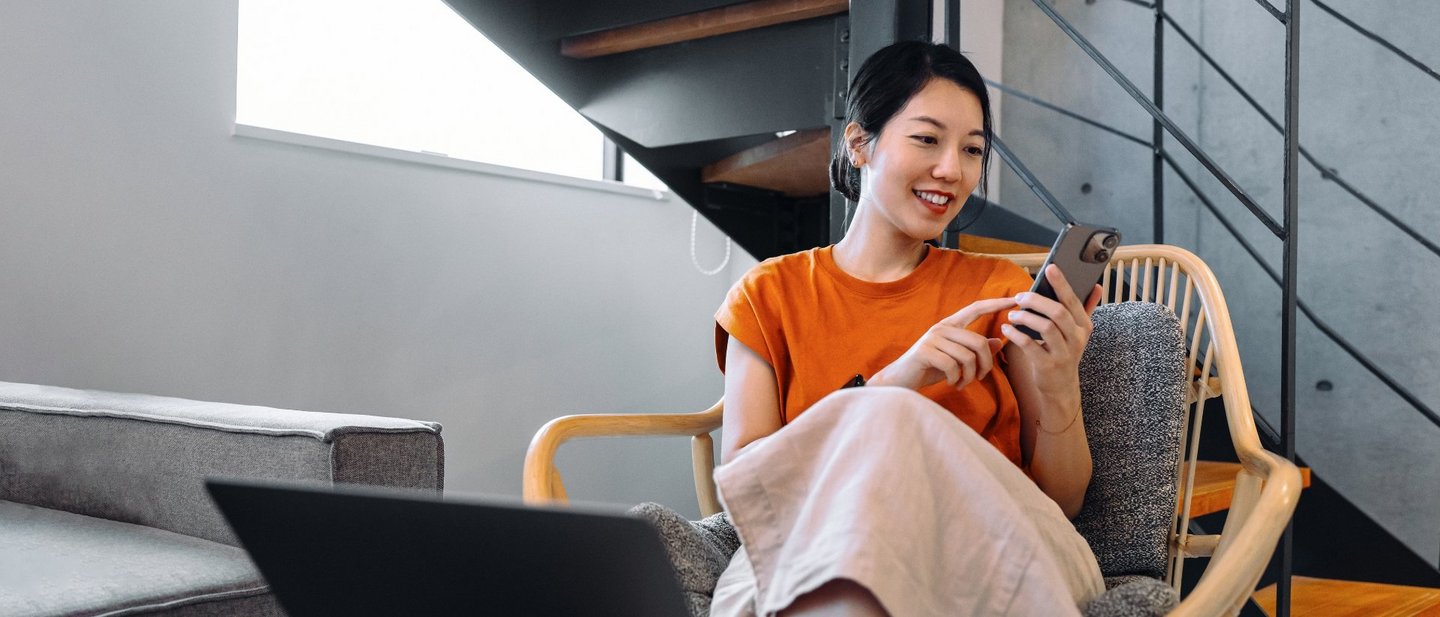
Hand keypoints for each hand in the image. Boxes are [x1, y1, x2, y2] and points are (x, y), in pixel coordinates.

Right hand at [870, 297, 1016, 390]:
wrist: (900, 381)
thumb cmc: (929, 369)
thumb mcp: (957, 360)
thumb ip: (975, 350)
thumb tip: (999, 342)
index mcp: (950, 325)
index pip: (976, 308)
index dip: (996, 303)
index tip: (1015, 299)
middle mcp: (942, 327)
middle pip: (979, 342)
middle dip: (985, 365)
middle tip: (980, 378)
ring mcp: (933, 338)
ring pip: (969, 357)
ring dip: (970, 376)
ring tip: (962, 383)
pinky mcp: (926, 351)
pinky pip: (954, 366)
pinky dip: (956, 379)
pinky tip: (951, 384)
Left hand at [1000, 265, 1102, 398]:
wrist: (1061, 387)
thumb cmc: (1065, 353)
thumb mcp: (1078, 333)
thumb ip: (1086, 308)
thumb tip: (1097, 286)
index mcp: (1084, 326)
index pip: (1072, 300)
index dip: (1061, 283)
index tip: (1050, 268)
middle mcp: (1076, 339)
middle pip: (1058, 312)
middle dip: (1036, 300)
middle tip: (1020, 297)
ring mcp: (1063, 353)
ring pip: (1045, 327)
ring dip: (1025, 317)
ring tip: (1013, 315)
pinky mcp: (1047, 365)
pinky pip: (1029, 345)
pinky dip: (1015, 334)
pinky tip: (1007, 329)